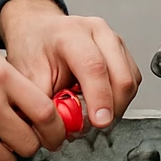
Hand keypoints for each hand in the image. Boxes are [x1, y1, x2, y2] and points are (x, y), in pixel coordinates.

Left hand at [0, 0, 142, 129]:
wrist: (38, 31)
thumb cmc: (33, 48)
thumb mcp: (28, 76)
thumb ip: (45, 104)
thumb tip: (62, 129)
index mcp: (70, 34)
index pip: (94, 67)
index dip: (100, 98)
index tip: (99, 122)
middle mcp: (97, 33)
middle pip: (121, 76)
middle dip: (111, 109)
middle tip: (91, 125)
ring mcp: (114, 40)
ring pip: (130, 82)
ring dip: (116, 105)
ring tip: (91, 111)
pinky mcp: (123, 52)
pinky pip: (132, 81)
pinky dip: (119, 98)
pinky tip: (99, 100)